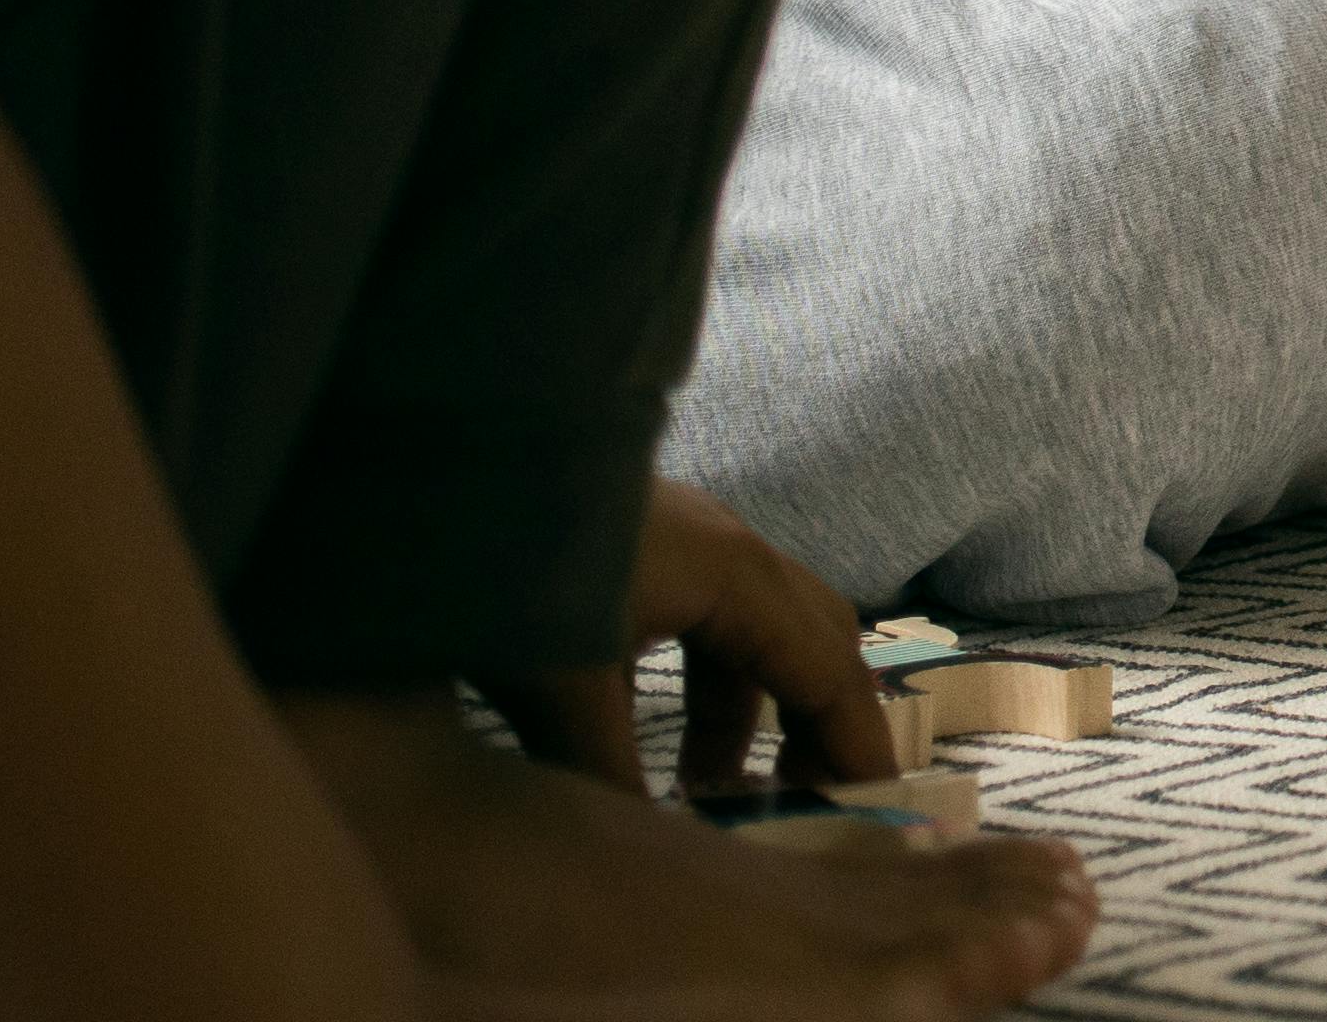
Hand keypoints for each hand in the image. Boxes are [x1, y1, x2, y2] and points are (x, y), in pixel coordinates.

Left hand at [481, 478, 894, 797]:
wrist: (452, 474)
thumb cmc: (518, 572)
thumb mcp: (560, 686)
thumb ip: (613, 772)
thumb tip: (647, 853)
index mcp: (737, 578)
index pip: (827, 670)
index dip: (854, 741)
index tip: (875, 805)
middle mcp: (734, 551)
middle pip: (816, 637)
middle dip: (818, 720)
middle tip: (804, 798)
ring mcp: (694, 541)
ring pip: (760, 629)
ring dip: (753, 708)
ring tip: (712, 783)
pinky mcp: (652, 545)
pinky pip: (712, 621)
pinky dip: (709, 683)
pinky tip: (660, 730)